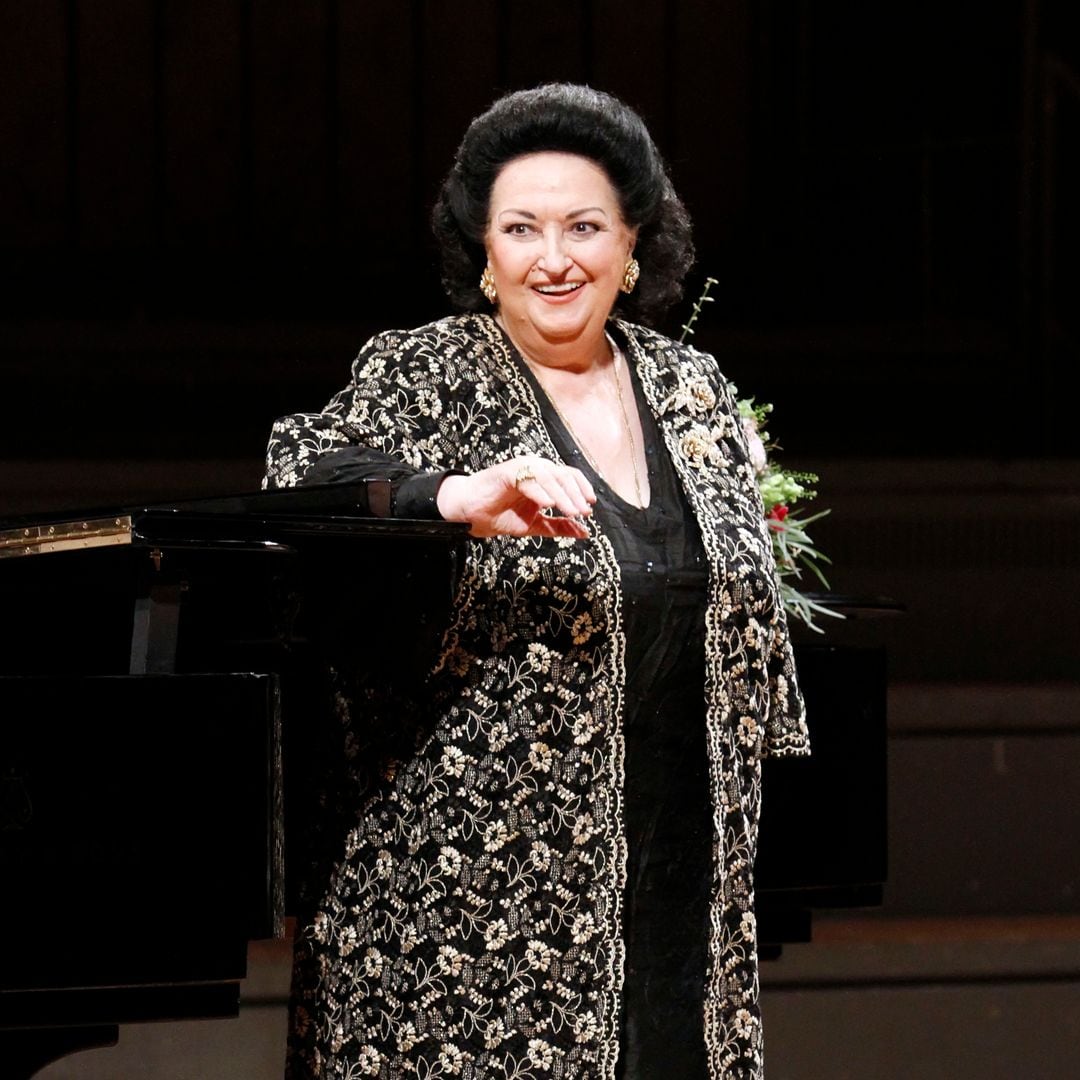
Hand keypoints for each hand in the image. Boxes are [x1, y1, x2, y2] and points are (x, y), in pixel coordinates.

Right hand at [436, 457, 595, 537]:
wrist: (472, 516)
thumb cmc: (500, 515)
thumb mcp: (536, 524)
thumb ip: (559, 526)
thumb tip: (584, 532)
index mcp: (544, 478)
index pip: (570, 477)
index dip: (583, 489)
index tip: (589, 507)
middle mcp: (536, 469)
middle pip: (564, 475)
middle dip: (576, 495)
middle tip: (583, 512)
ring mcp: (522, 469)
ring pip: (549, 476)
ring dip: (562, 495)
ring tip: (571, 512)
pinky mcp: (507, 472)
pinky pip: (528, 479)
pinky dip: (540, 491)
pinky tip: (548, 504)